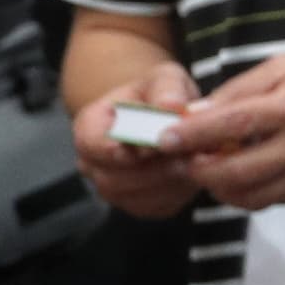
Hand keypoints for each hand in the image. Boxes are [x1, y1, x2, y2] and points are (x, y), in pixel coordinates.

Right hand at [70, 59, 198, 217]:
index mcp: (89, 128)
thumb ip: (166, 88)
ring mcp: (116, 188)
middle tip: (186, 154)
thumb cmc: (159, 95)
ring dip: (170, 180)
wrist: (169, 117)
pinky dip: (179, 192)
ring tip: (195, 159)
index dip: (118, 150)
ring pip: (137, 197)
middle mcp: (95, 163)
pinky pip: (158, 206)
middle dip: (153, 168)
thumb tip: (171, 106)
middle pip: (114, 179)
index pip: (91, 145)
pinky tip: (194, 171)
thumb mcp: (164, 78)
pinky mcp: (142, 205)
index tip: (147, 148)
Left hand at [177, 48, 284, 210]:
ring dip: (221, 187)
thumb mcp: (284, 66)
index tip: (162, 140)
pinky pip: (274, 200)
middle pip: (235, 174)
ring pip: (251, 196)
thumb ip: (238, 92)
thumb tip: (195, 115)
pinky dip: (249, 191)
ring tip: (212, 168)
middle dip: (199, 171)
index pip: (229, 127)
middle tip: (184, 160)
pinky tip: (244, 173)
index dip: (190, 137)